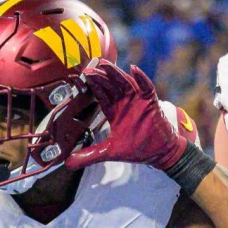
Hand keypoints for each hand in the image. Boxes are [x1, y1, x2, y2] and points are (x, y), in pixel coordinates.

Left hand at [66, 60, 188, 171]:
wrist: (159, 153)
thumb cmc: (137, 149)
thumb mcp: (109, 152)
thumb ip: (89, 156)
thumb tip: (68, 163)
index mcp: (114, 111)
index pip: (101, 94)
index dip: (92, 85)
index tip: (82, 76)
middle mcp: (124, 102)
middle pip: (111, 84)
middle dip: (101, 75)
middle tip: (90, 67)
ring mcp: (138, 100)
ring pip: (125, 82)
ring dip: (116, 73)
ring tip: (105, 64)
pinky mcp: (150, 101)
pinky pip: (146, 87)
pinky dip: (141, 78)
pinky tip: (134, 69)